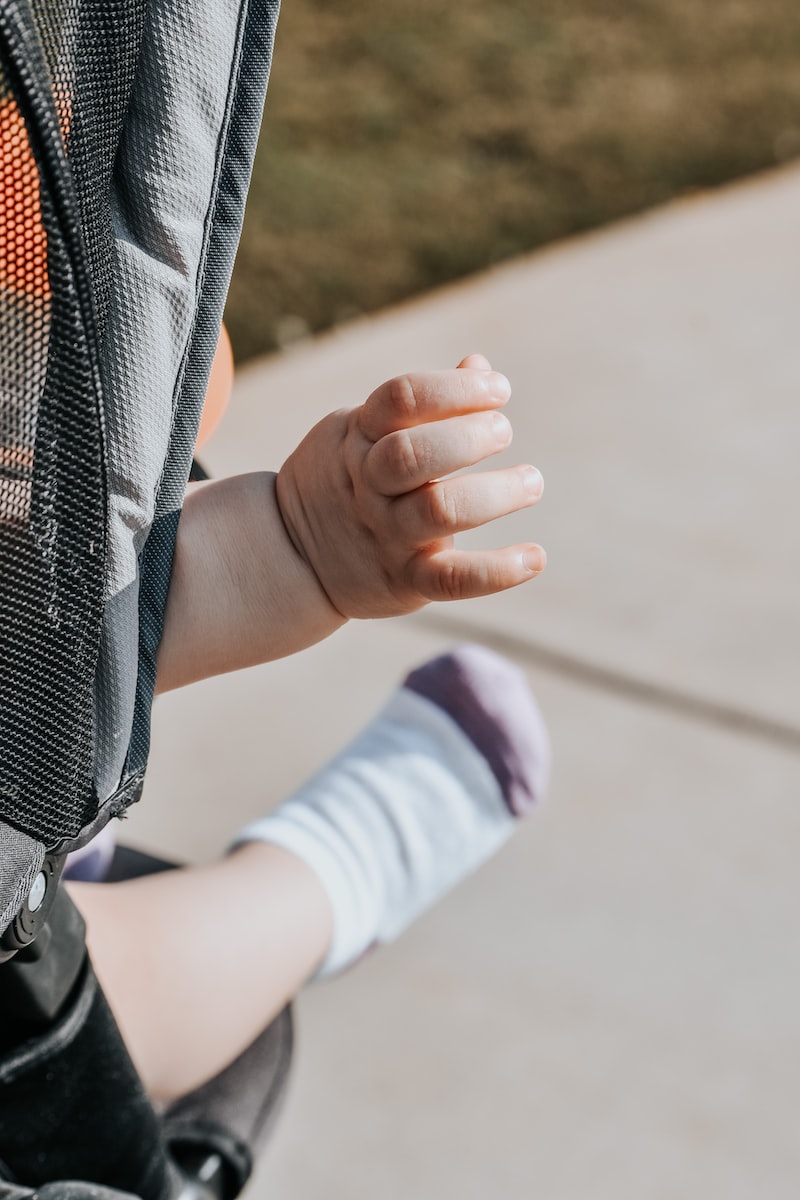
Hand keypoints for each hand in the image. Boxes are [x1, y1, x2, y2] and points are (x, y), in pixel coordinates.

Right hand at [275, 355, 545, 618]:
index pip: (401, 397)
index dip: (454, 388)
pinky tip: (535, 558)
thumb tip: (480, 365)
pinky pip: (451, 580)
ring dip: (495, 494)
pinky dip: (497, 571)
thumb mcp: (364, 429)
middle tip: (503, 431)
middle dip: (469, 436)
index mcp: (359, 437)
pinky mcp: (405, 580)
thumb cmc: (346, 478)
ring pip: (438, 511)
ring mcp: (386, 534)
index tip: (498, 389)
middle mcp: (370, 485)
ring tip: (531, 482)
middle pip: (413, 454)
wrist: (294, 555)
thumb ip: (420, 405)